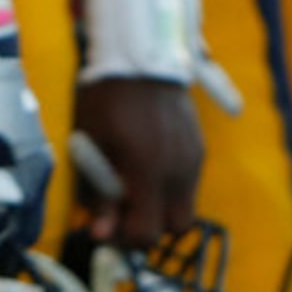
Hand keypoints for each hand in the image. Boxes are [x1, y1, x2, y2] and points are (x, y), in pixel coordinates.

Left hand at [71, 76, 202, 247]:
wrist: (141, 53)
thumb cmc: (106, 97)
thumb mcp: (91, 144)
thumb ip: (100, 193)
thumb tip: (100, 235)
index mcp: (148, 170)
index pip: (147, 233)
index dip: (125, 238)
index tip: (106, 228)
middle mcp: (179, 169)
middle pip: (176, 227)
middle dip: (151, 226)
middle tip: (123, 211)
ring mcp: (194, 157)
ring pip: (186, 204)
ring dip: (161, 205)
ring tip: (134, 183)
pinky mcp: (199, 145)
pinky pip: (189, 181)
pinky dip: (170, 184)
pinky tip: (148, 163)